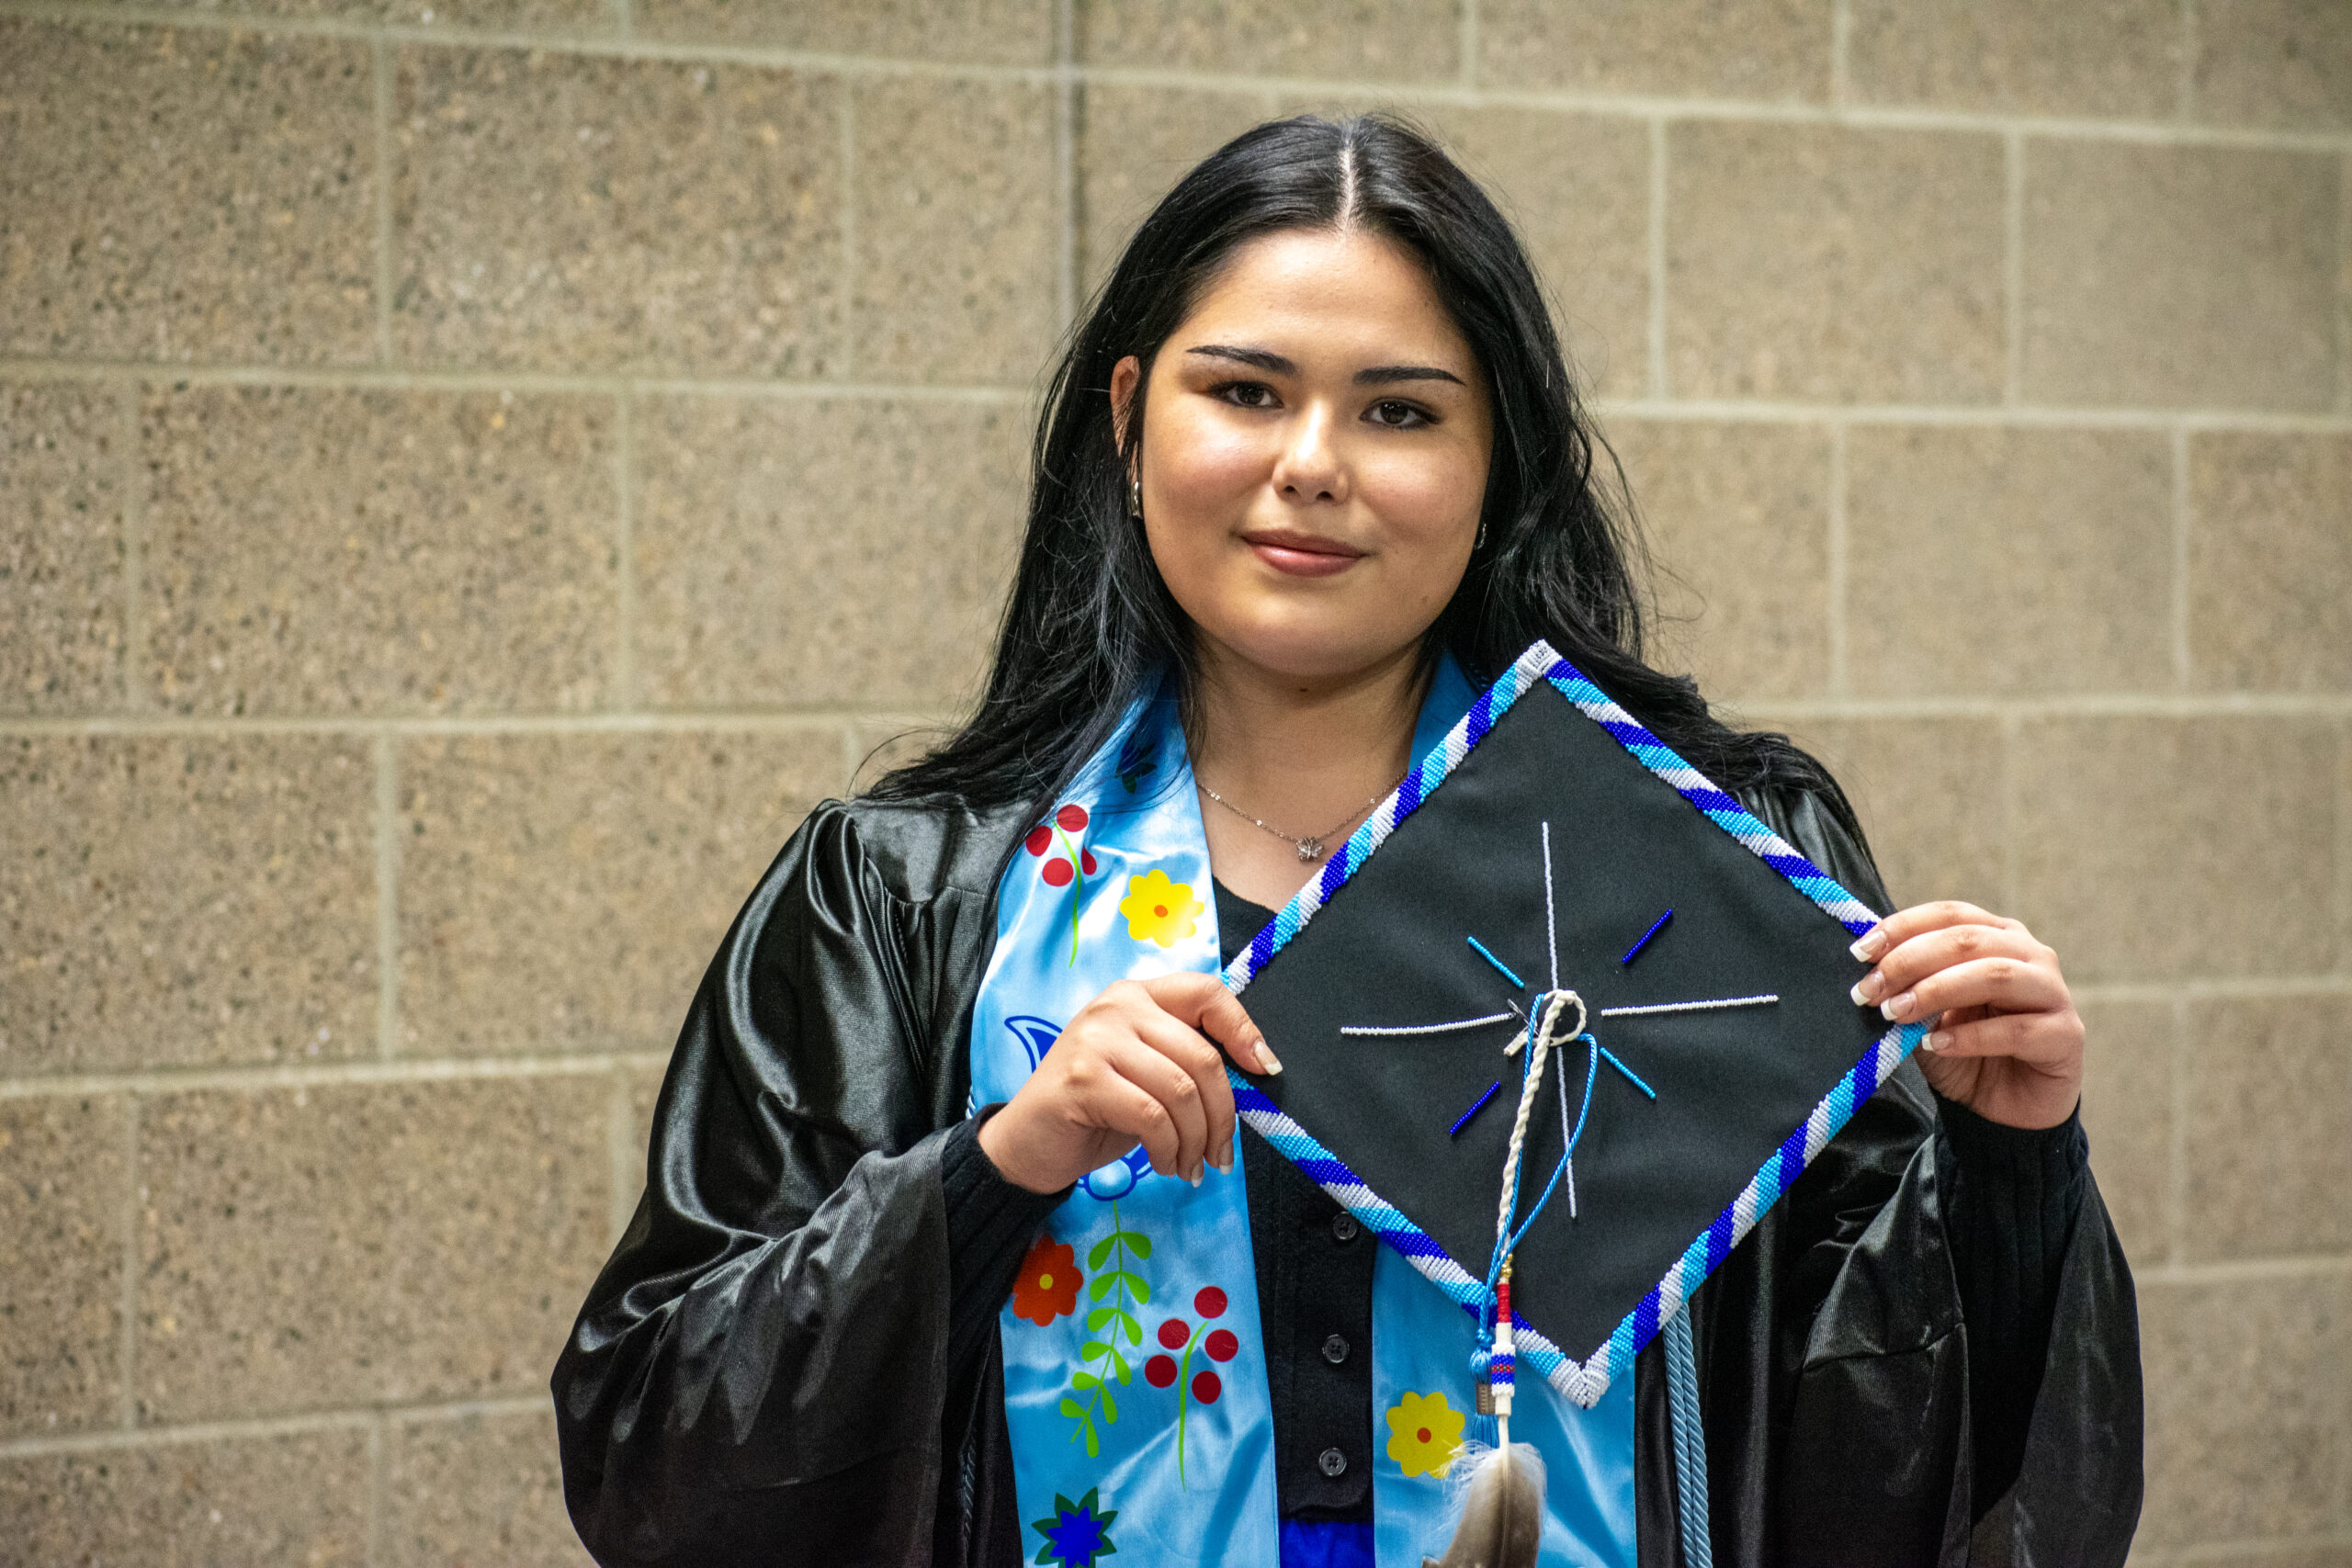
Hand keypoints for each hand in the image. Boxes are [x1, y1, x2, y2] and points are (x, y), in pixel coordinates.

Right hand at [977, 973, 1281, 1194]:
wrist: (1026, 1143)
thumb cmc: (1095, 1111)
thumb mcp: (1148, 1076)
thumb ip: (1186, 1063)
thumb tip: (1254, 1077)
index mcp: (1138, 995)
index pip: (1206, 992)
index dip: (1244, 1030)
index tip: (1265, 1071)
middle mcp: (1117, 1005)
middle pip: (1202, 1056)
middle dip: (1224, 1115)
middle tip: (1222, 1154)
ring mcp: (1096, 1039)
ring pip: (1181, 1090)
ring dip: (1196, 1140)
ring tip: (1189, 1166)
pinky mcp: (1082, 1079)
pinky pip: (1153, 1117)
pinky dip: (1169, 1149)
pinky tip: (1164, 1164)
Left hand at [1850, 901, 2083, 1130]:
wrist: (2003, 1110)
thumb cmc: (1964, 1050)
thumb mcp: (1926, 1015)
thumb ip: (1906, 988)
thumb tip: (1867, 968)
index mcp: (1997, 936)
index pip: (1949, 915)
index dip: (1903, 927)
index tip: (1860, 952)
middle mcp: (2030, 955)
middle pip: (1967, 940)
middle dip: (1910, 962)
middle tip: (1872, 991)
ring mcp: (2053, 992)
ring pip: (1995, 975)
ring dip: (1937, 991)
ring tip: (1897, 1014)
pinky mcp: (2066, 1035)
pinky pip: (2017, 1030)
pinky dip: (1970, 1037)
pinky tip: (1937, 1046)